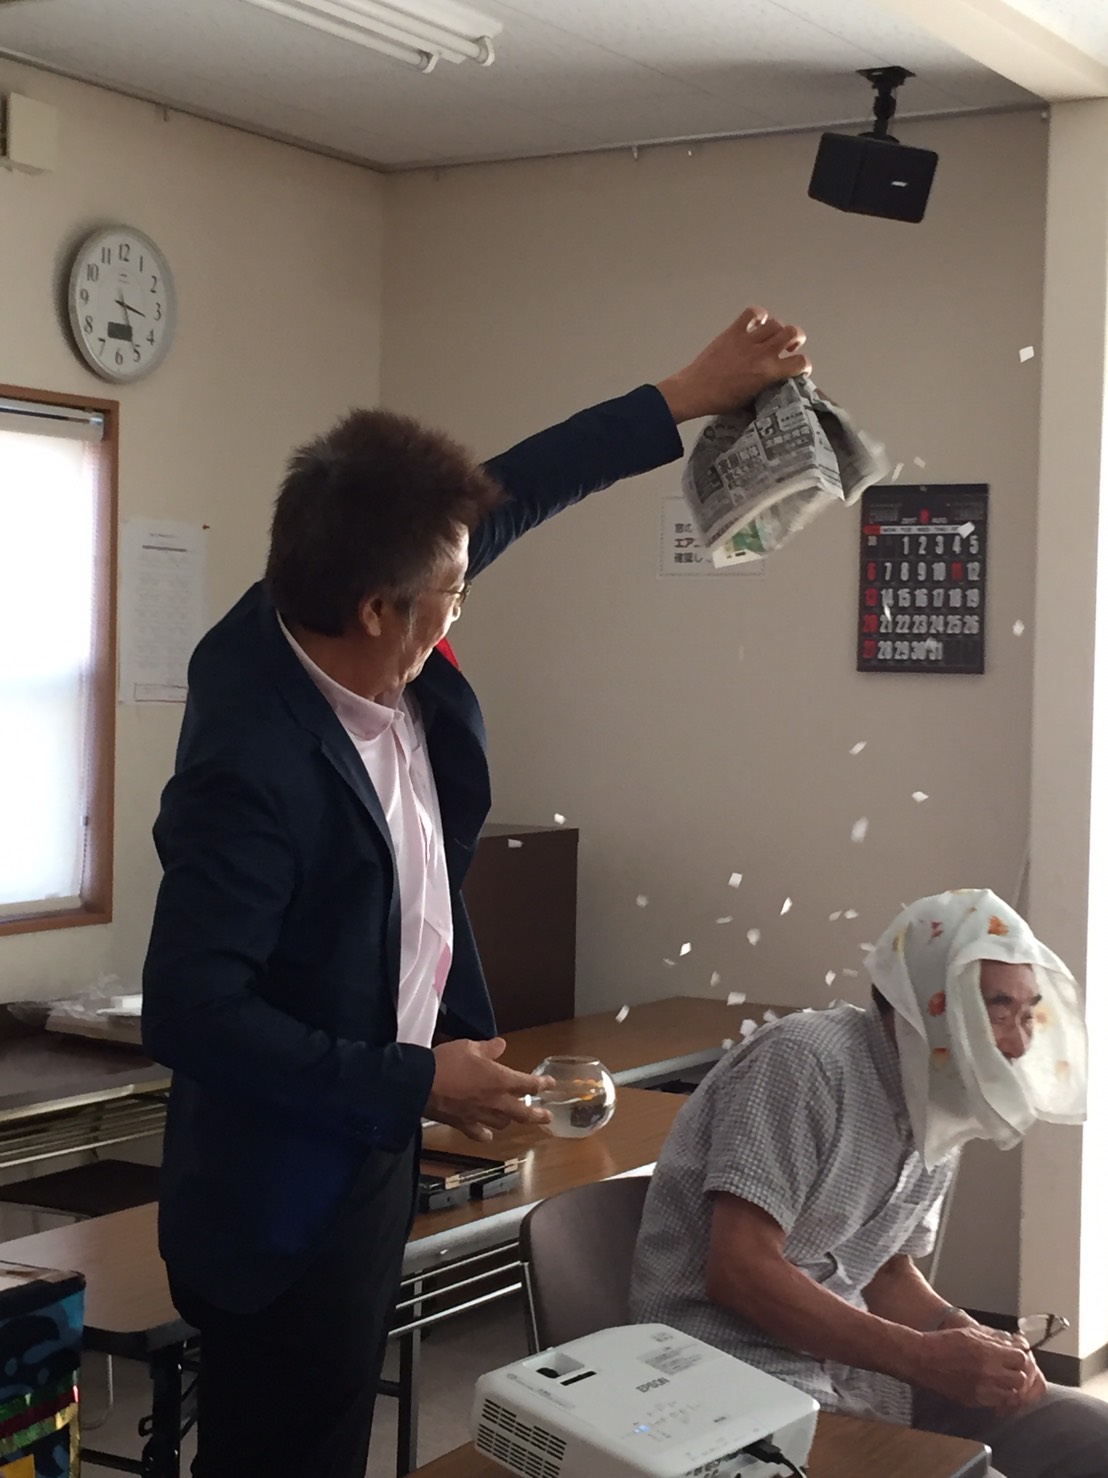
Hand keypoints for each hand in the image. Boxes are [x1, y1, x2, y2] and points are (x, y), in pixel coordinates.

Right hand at [425, 1037, 553, 1142]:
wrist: (422, 1084)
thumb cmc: (448, 1061)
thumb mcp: (469, 1047)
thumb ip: (488, 1048)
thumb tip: (501, 1045)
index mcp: (500, 1080)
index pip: (527, 1084)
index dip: (541, 1083)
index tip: (550, 1083)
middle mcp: (495, 1101)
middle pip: (523, 1113)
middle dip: (537, 1115)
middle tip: (547, 1117)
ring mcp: (480, 1116)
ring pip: (503, 1123)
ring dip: (510, 1120)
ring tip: (514, 1118)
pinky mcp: (464, 1125)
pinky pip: (479, 1133)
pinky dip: (485, 1134)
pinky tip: (488, 1135)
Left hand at [656, 306, 810, 422]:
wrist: (695, 391)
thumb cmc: (721, 401)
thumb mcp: (752, 399)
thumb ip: (768, 385)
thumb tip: (777, 379)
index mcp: (768, 373)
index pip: (801, 362)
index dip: (804, 365)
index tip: (798, 368)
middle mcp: (762, 354)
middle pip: (793, 332)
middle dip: (796, 339)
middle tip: (789, 346)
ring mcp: (747, 340)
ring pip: (775, 323)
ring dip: (778, 329)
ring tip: (771, 337)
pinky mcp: (733, 332)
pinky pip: (752, 313)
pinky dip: (758, 315)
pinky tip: (756, 324)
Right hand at [913, 1327, 1037, 1409]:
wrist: (922, 1359)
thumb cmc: (944, 1342)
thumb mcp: (970, 1333)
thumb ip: (994, 1340)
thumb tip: (1014, 1344)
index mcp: (987, 1353)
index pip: (1021, 1360)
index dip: (1020, 1357)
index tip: (1014, 1356)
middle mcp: (988, 1373)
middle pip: (1020, 1379)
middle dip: (1017, 1373)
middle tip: (1009, 1368)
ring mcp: (981, 1390)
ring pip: (1011, 1395)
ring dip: (1009, 1387)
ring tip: (1000, 1379)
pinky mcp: (974, 1401)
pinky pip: (996, 1403)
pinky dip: (998, 1397)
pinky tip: (989, 1387)